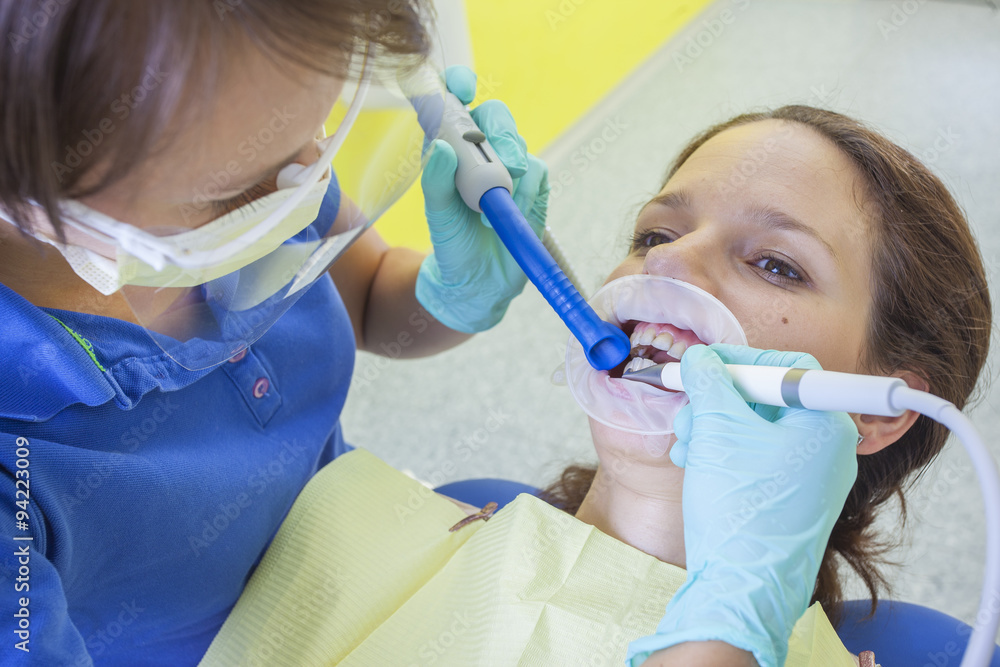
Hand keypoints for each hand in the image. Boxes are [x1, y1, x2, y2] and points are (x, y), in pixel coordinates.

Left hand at [415, 65, 549, 332]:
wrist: (480, 283)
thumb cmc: (452, 245)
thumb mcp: (437, 216)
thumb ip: (436, 182)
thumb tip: (441, 148)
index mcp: (452, 152)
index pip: (457, 107)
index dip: (460, 88)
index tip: (462, 86)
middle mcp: (481, 154)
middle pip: (495, 116)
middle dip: (494, 128)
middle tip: (488, 149)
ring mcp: (510, 169)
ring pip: (517, 142)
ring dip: (508, 163)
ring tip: (494, 197)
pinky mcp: (534, 187)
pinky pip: (536, 171)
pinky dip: (525, 188)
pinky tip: (512, 207)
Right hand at [628, 343, 858, 666]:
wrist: (742, 588)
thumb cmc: (739, 508)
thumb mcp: (717, 430)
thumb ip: (709, 381)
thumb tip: (699, 357)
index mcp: (826, 426)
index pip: (788, 367)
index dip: (741, 359)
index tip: (703, 364)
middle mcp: (827, 449)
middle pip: (767, 399)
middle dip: (717, 401)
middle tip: (685, 409)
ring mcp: (810, 478)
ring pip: (754, 429)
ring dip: (711, 427)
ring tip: (684, 444)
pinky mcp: (790, 500)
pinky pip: (755, 459)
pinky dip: (722, 454)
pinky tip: (693, 463)